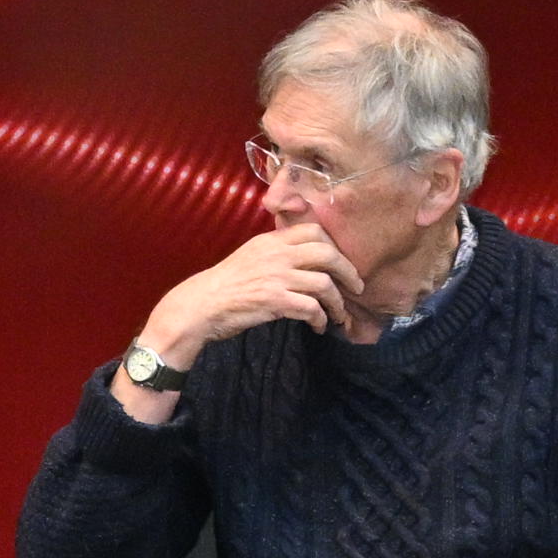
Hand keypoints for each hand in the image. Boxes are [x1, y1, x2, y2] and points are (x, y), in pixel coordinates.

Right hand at [133, 225, 362, 398]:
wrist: (201, 305)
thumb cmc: (224, 285)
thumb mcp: (251, 256)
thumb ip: (275, 253)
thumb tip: (303, 258)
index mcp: (271, 241)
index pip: (314, 230)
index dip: (334, 246)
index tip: (340, 262)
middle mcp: (277, 254)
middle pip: (328, 254)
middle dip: (349, 272)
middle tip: (356, 287)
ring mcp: (277, 277)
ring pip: (324, 284)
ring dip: (338, 303)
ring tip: (339, 315)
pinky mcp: (275, 301)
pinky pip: (311, 308)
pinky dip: (321, 319)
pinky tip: (319, 326)